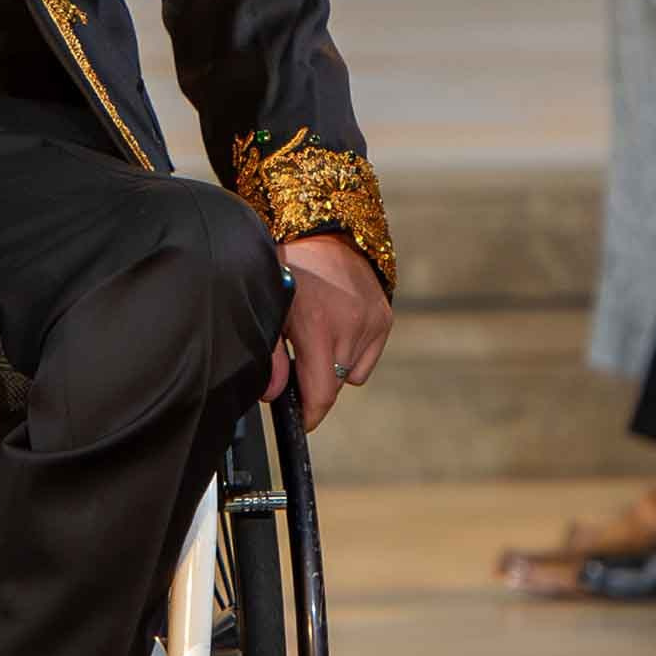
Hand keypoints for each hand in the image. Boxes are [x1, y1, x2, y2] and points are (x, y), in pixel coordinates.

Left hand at [265, 234, 391, 428]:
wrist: (325, 234)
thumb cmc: (289, 271)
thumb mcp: (271, 309)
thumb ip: (272, 356)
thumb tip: (274, 395)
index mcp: (316, 325)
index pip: (321, 392)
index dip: (310, 414)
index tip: (302, 421)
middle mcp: (349, 325)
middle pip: (334, 385)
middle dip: (315, 383)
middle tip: (299, 361)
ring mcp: (371, 322)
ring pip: (349, 374)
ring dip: (333, 367)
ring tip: (318, 336)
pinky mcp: (384, 319)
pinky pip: (365, 360)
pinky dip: (352, 354)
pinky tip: (339, 329)